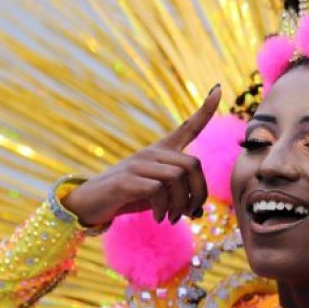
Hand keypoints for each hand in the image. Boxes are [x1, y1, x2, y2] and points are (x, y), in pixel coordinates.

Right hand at [62, 85, 221, 226]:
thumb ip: (179, 198)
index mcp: (162, 152)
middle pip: (193, 164)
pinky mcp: (126, 180)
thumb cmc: (128, 196)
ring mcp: (138, 164)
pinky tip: (159, 218)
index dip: (204, 110)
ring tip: (172, 218)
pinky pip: (158, 190)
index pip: (188, 127)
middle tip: (190, 212)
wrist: (90, 203)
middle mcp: (152, 153)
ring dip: (180, 204)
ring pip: (178, 177)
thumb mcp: (158, 195)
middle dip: (198, 193)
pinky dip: (164, 208)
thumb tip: (199, 211)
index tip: (218, 89)